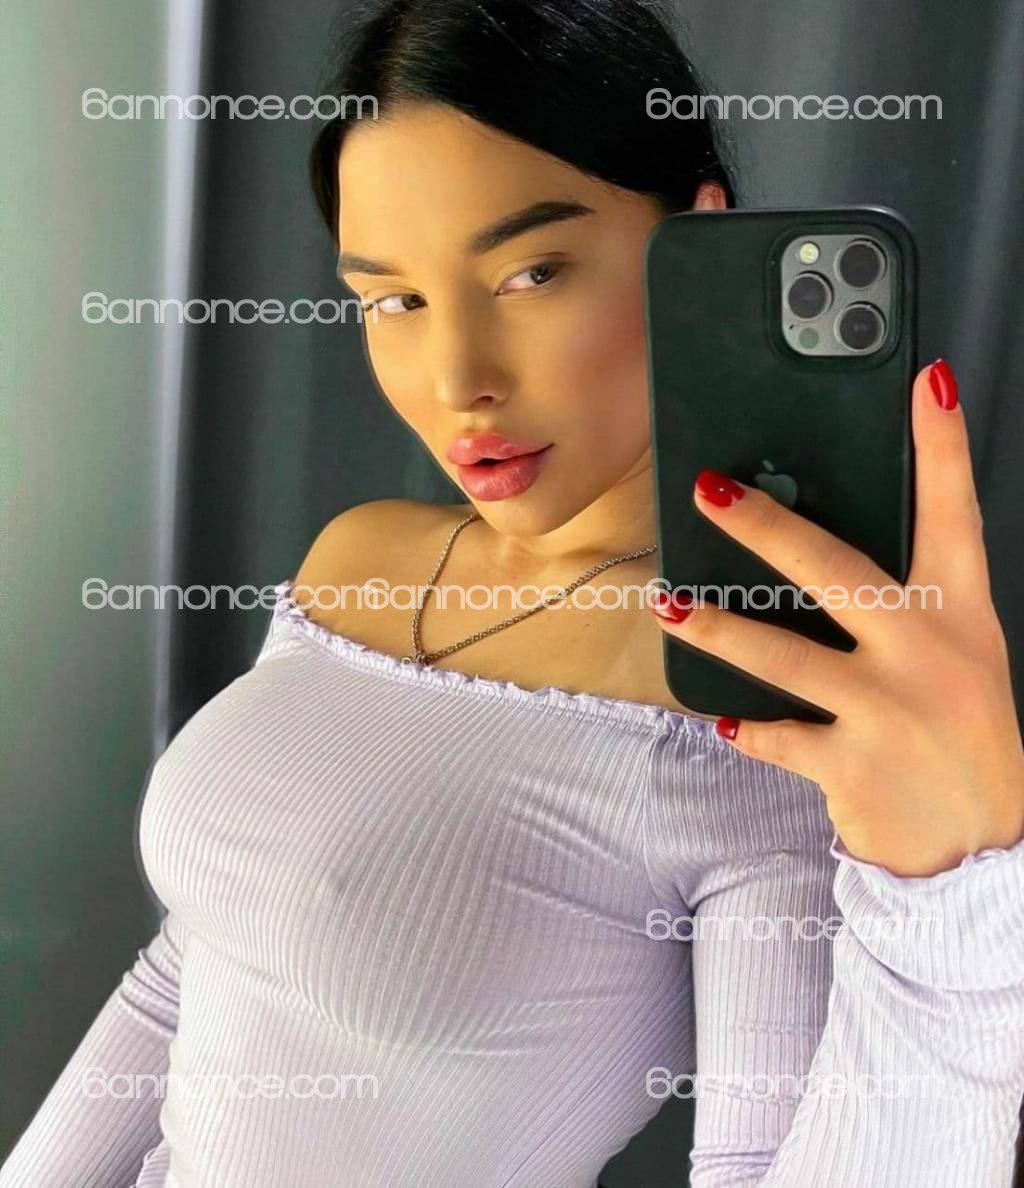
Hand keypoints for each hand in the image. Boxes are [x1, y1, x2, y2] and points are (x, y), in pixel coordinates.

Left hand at [651, 359, 1023, 876]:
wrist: (977, 847)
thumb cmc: (961, 736)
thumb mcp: (957, 659)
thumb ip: (904, 608)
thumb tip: (810, 556)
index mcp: (960, 615)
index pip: (954, 514)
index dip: (942, 446)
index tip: (925, 382)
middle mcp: (926, 653)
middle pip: (834, 571)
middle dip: (766, 528)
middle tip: (710, 491)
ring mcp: (888, 710)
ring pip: (782, 656)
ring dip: (719, 628)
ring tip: (670, 606)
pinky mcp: (850, 764)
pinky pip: (776, 736)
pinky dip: (746, 729)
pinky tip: (722, 721)